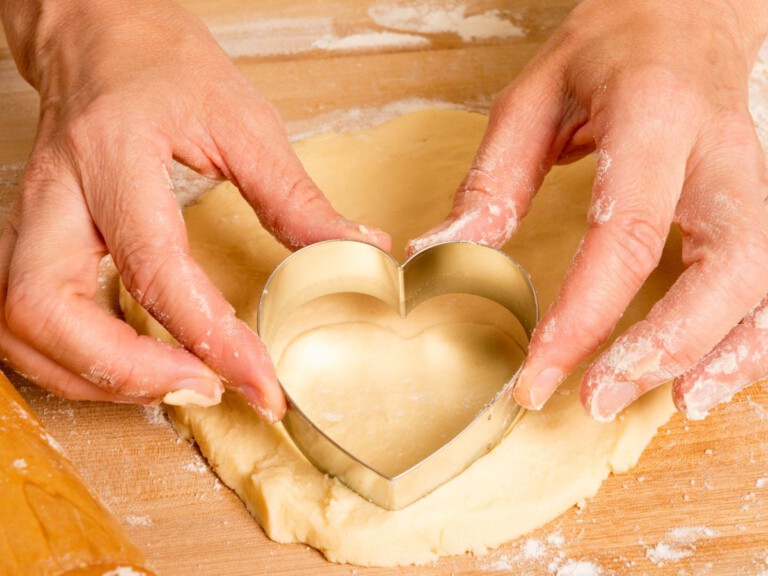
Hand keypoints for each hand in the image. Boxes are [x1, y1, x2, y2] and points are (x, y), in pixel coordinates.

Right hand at [0, 0, 389, 418]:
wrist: (100, 34)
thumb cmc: (164, 64)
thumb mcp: (243, 121)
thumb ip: (294, 196)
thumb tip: (357, 249)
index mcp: (115, 154)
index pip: (154, 266)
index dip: (209, 337)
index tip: (261, 381)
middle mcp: (56, 193)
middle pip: (43, 310)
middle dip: (123, 372)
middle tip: (201, 387)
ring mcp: (31, 217)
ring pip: (18, 325)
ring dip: (91, 376)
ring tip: (172, 384)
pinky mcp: (30, 236)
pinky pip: (24, 319)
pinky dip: (70, 360)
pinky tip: (127, 365)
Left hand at [408, 0, 767, 420]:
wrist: (686, 15)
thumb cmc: (607, 51)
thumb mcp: (533, 97)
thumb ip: (495, 177)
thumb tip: (447, 253)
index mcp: (656, 117)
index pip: (628, 230)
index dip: (585, 311)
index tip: (538, 369)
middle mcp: (721, 153)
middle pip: (725, 265)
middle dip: (664, 345)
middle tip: (598, 398)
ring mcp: (755, 180)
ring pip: (765, 282)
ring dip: (722, 354)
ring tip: (670, 405)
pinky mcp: (762, 203)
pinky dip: (749, 339)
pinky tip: (704, 375)